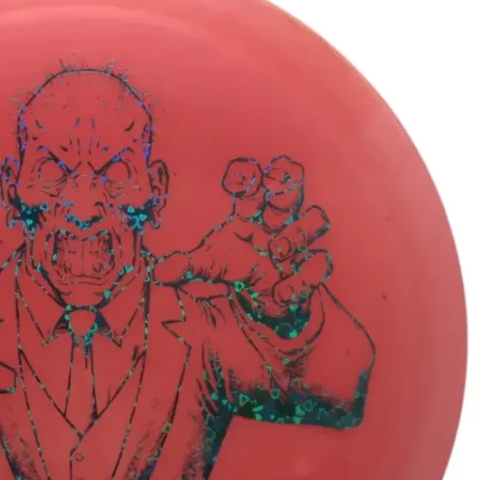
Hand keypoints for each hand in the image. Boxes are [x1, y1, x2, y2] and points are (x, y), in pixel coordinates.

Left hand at [155, 156, 331, 318]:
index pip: (254, 184)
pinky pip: (319, 264)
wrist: (262, 304)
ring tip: (278, 250)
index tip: (232, 182)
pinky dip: (303, 278)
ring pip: (314, 219)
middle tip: (275, 189)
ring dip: (299, 231)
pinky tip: (282, 292)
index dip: (248, 176)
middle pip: (290, 189)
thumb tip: (159, 273)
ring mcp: (297, 246)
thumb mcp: (208, 267)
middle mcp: (276, 224)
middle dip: (287, 183)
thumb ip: (186, 267)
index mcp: (250, 216)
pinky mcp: (308, 272)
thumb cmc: (236, 271)